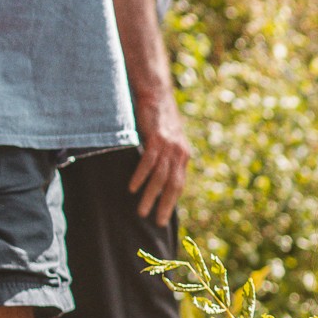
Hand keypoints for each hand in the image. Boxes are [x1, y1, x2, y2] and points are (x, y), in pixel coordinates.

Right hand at [129, 84, 191, 222]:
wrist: (157, 95)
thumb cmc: (159, 119)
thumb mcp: (168, 141)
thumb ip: (167, 158)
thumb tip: (159, 178)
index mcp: (184, 155)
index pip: (179, 184)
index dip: (172, 201)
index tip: (164, 216)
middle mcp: (180, 152)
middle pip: (173, 185)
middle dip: (165, 205)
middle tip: (158, 222)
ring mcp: (169, 146)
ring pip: (160, 177)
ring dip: (151, 196)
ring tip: (142, 211)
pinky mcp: (156, 138)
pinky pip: (148, 162)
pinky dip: (140, 177)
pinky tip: (133, 189)